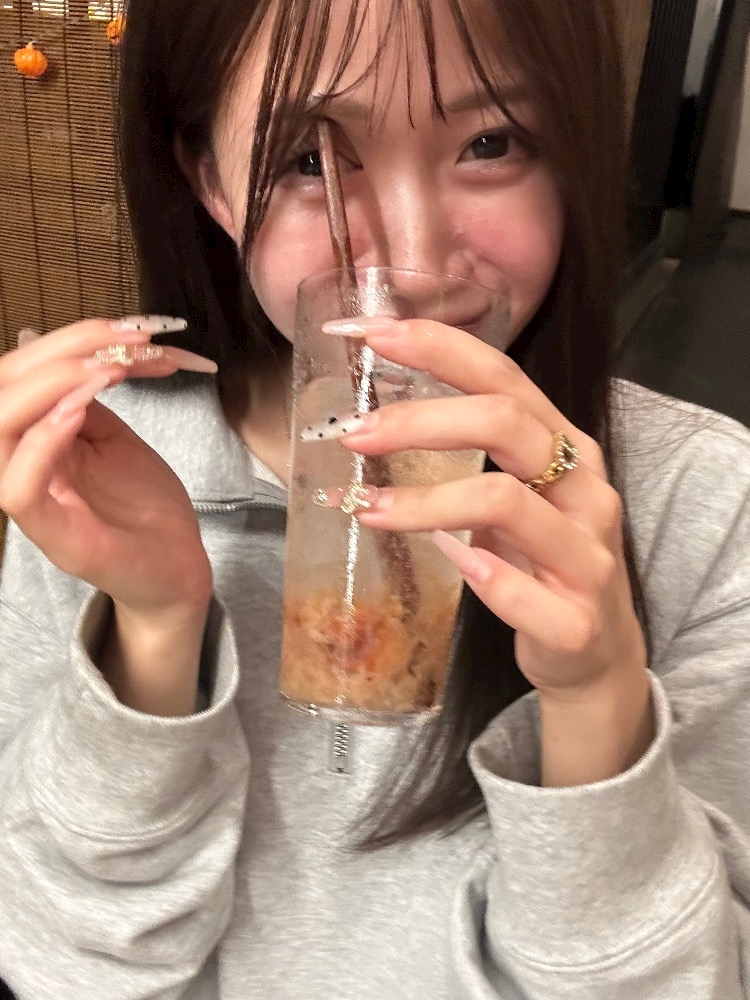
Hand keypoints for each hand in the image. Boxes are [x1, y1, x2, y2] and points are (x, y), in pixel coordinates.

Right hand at [0, 319, 212, 615]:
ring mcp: (33, 502)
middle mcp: (22, 465)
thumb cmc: (144, 505)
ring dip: (49, 385)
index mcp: (35, 439)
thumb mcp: (114, 439)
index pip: (20, 376)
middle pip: (3, 391)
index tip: (129, 329)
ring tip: (106, 368)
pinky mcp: (52, 536)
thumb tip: (79, 350)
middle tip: (124, 339)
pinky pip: (18, 486)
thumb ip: (87, 400)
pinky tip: (78, 412)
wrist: (178, 567)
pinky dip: (43, 441)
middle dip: (60, 350)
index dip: (65, 340)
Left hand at [335, 317, 651, 781]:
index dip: (437, 347)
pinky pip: (515, 590)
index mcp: (566, 446)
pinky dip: (474, 575)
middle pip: (505, 423)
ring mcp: (586, 554)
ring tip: (365, 507)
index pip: (504, 377)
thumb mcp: (517, 493)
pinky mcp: (575, 620)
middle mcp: (584, 489)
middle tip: (353, 434)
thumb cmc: (542, 560)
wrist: (596, 650)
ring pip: (502, 502)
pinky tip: (442, 561)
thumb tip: (378, 415)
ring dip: (423, 501)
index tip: (368, 332)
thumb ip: (473, 453)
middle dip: (419, 420)